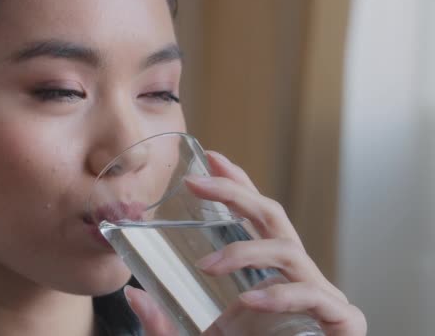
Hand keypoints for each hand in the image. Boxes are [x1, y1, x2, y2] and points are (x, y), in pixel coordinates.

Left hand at [124, 151, 366, 335]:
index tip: (210, 158)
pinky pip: (312, 295)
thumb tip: (134, 295)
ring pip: (289, 250)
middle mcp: (296, 274)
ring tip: (207, 266)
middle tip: (197, 183)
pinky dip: (279, 295)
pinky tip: (248, 301)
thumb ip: (167, 321)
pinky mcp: (342, 320)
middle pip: (273, 216)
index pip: (255, 216)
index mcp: (270, 271)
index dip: (237, 184)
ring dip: (245, 252)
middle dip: (236, 192)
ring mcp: (321, 294)